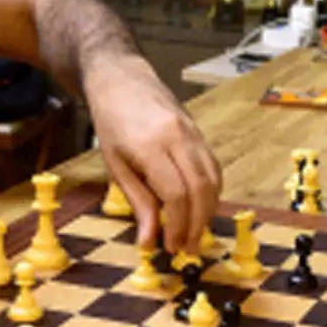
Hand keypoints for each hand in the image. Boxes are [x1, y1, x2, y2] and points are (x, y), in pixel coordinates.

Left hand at [84, 53, 221, 253]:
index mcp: (152, 145)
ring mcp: (193, 132)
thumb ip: (137, 202)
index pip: (176, 194)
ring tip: (193, 234)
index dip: (178, 226)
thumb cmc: (112, 120)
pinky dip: (211, 192)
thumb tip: (149, 241)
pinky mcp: (199, 132)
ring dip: (208, 211)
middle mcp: (178, 137)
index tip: (170, 247)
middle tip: (186, 248)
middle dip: (197, 224)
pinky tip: (200, 207)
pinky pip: (213, 167)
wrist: (121, 78)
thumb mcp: (115, 165)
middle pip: (201, 189)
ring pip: (214, 179)